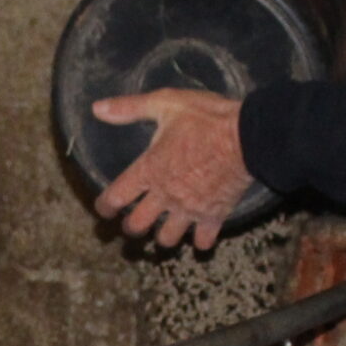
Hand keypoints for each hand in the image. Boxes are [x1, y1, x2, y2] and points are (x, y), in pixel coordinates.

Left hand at [90, 89, 251, 251]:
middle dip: (131, 227)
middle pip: (137, 226)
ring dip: (162, 237)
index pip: (115, 197)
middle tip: (132, 223)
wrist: (247, 136)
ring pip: (167, 239)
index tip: (103, 209)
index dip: (104, 206)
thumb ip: (129, 108)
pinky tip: (199, 236)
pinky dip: (200, 241)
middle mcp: (165, 195)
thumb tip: (97, 109)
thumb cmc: (206, 119)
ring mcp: (190, 209)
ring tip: (164, 231)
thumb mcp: (165, 103)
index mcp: (149, 170)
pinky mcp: (214, 215)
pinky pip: (203, 241)